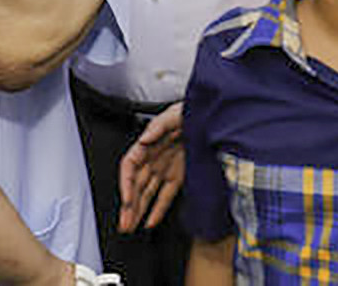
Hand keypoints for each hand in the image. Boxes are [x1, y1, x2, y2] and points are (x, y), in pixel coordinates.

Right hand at [118, 101, 183, 232]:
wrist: (212, 118)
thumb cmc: (190, 111)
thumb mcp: (173, 113)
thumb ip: (157, 126)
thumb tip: (144, 139)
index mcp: (147, 142)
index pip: (129, 166)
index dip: (125, 184)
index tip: (126, 200)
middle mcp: (153, 158)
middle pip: (135, 184)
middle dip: (128, 205)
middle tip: (124, 224)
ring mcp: (164, 168)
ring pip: (147, 193)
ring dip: (138, 210)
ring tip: (131, 227)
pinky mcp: (178, 176)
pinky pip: (165, 196)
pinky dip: (158, 209)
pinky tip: (151, 222)